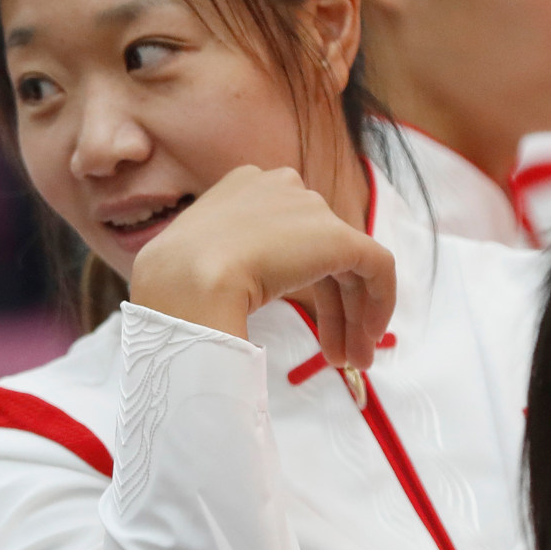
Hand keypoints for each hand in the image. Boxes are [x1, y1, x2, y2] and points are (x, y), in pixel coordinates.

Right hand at [127, 164, 395, 369]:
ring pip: (347, 264)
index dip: (300, 284)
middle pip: (318, 253)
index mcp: (242, 188)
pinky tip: (368, 340)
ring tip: (351, 362)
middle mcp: (280, 187)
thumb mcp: (196, 265)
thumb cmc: (171, 283)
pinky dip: (379, 302)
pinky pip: (375, 267)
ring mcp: (310, 208)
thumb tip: (232, 297)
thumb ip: (223, 267)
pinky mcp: (338, 236)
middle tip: (335, 354)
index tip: (300, 324)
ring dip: (352, 316)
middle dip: (333, 308)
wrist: (183, 281)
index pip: (285, 237)